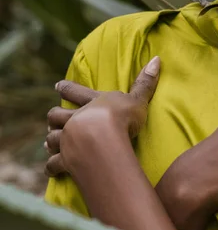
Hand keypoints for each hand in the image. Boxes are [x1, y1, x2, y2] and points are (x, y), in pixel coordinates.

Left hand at [45, 56, 159, 176]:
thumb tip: (157, 59)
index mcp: (91, 104)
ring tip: (49, 144)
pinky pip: (54, 164)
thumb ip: (145, 83)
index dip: (67, 88)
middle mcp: (75, 120)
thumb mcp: (137, 99)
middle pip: (57, 115)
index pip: (76, 92)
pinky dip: (51, 167)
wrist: (104, 138)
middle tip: (51, 117)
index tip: (57, 86)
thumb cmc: (122, 117)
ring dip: (51, 141)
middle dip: (53, 117)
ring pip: (52, 138)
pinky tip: (50, 171)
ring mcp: (68, 139)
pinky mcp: (66, 158)